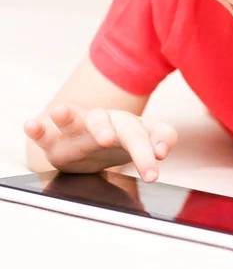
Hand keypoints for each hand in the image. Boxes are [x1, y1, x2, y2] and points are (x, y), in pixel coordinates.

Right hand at [24, 105, 177, 182]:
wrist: (91, 144)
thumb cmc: (121, 139)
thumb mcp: (144, 139)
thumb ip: (162, 138)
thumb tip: (163, 149)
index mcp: (129, 124)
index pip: (145, 132)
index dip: (155, 141)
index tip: (161, 156)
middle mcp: (105, 122)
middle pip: (114, 125)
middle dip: (115, 134)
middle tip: (113, 143)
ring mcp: (79, 130)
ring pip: (76, 120)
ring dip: (68, 116)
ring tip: (62, 112)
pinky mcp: (56, 141)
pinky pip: (46, 133)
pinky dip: (38, 129)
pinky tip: (31, 125)